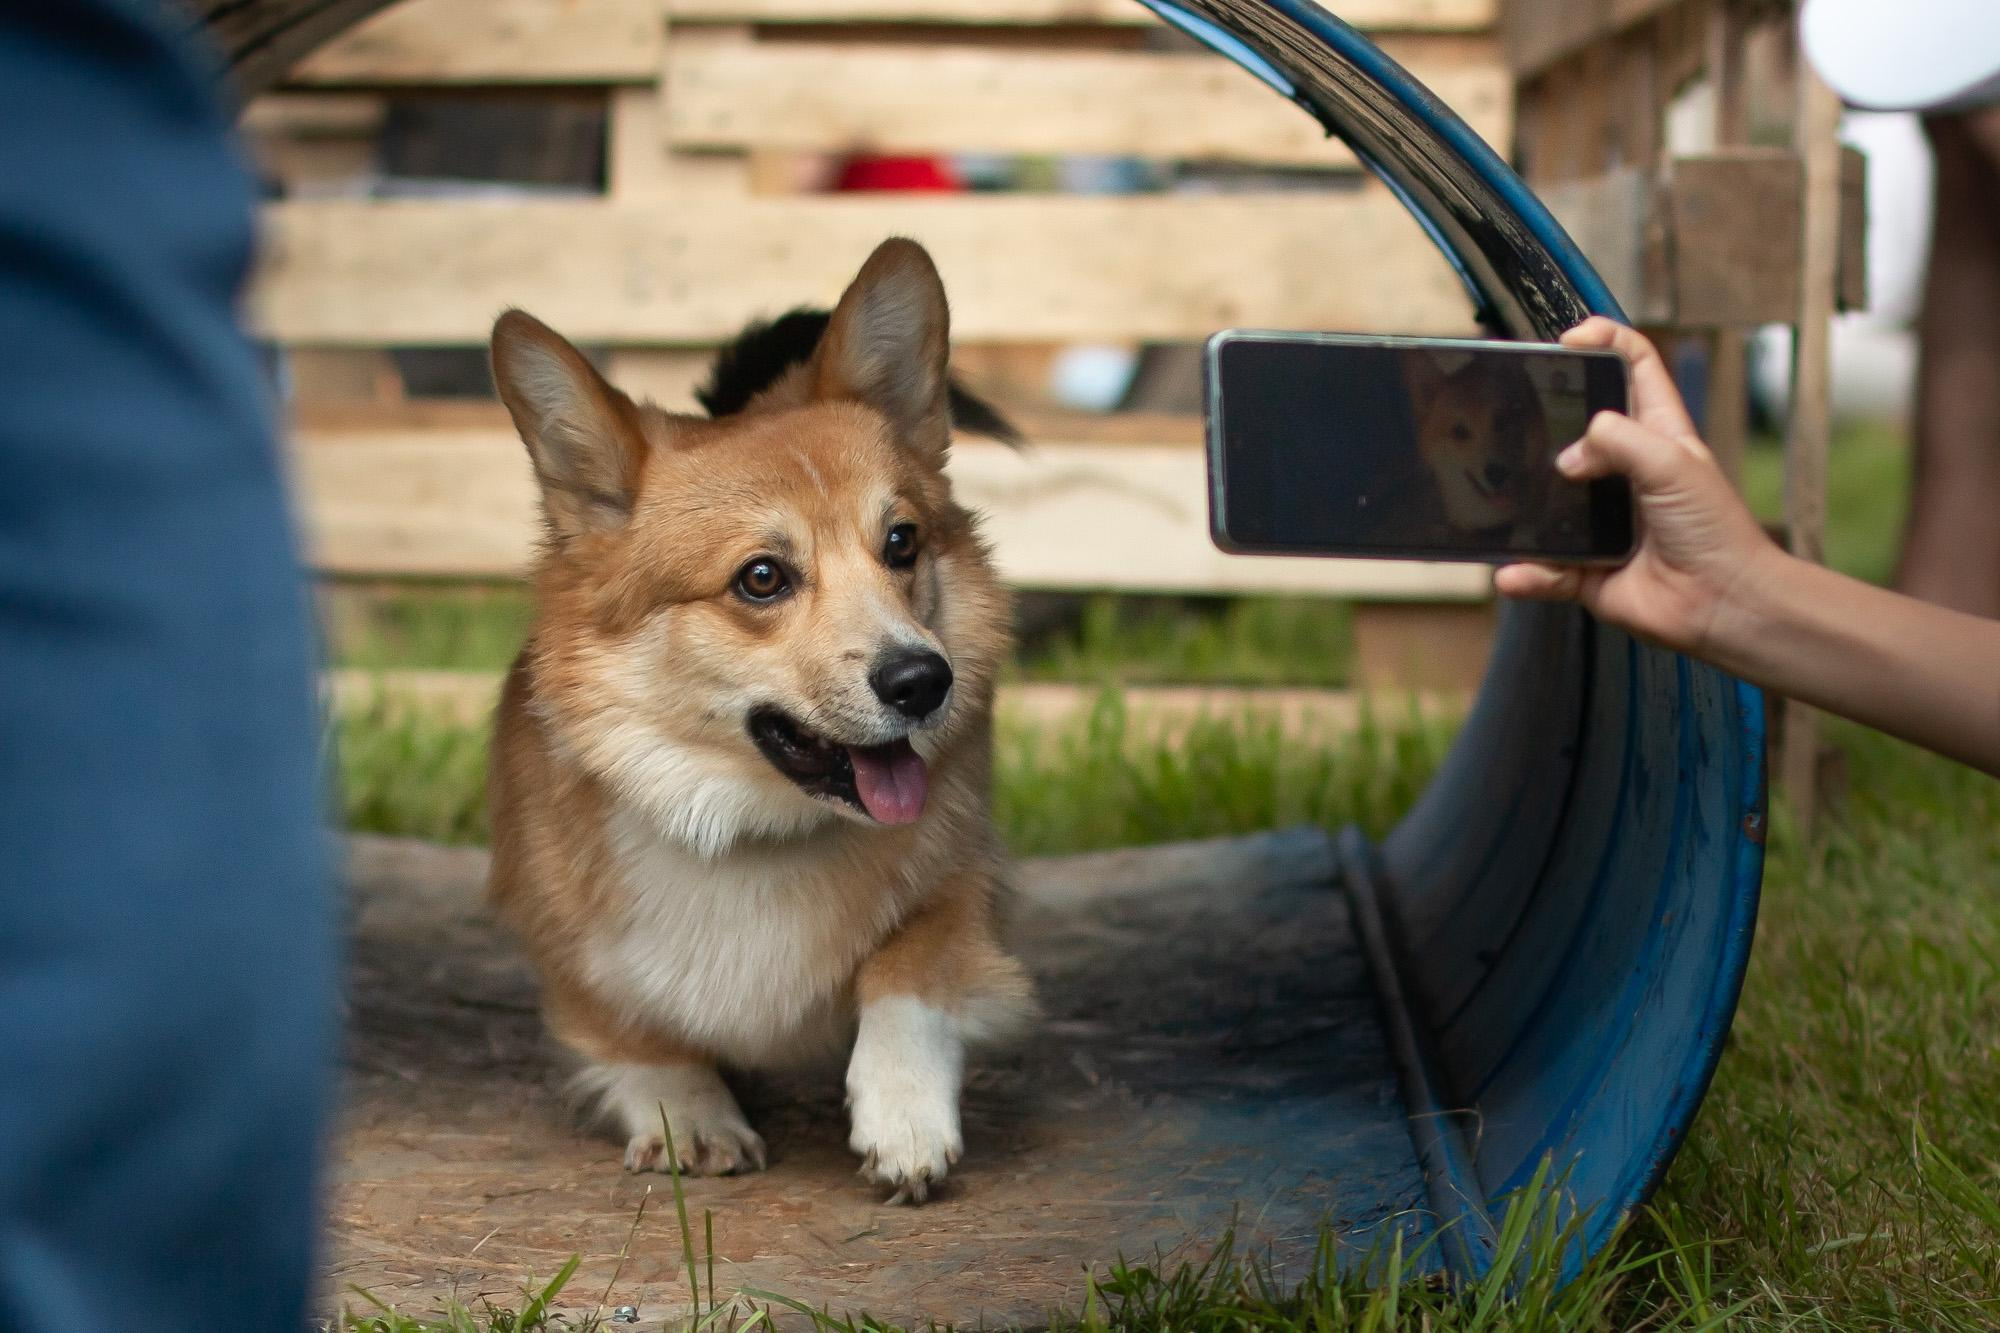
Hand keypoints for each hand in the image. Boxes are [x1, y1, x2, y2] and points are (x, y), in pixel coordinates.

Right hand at [1494, 318, 1783, 656]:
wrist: (1723, 605)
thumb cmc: (1716, 531)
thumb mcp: (1673, 463)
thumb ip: (1618, 442)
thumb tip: (1565, 458)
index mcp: (1656, 435)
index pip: (1632, 367)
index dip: (1604, 342)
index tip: (1569, 341)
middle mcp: (1625, 472)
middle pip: (1575, 430)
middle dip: (1543, 422)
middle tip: (1515, 422)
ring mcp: (1603, 521)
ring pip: (1548, 502)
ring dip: (1525, 506)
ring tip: (1507, 502)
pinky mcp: (1586, 568)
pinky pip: (1543, 568)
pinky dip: (1527, 573)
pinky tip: (1516, 571)